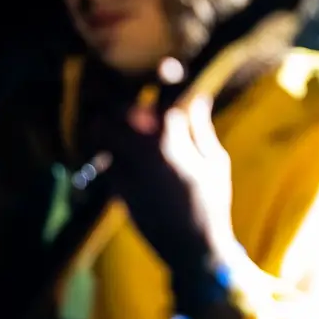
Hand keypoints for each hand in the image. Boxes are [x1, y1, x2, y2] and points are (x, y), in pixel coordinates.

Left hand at [95, 81, 238, 310]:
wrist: (193, 251)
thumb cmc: (212, 205)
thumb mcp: (216, 163)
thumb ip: (201, 128)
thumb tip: (196, 99)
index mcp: (174, 143)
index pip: (165, 96)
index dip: (165, 75)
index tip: (170, 67)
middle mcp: (145, 152)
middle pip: (119, 109)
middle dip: (123, 98)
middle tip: (131, 97)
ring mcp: (127, 171)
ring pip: (102, 133)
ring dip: (109, 123)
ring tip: (120, 123)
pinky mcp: (116, 190)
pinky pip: (102, 161)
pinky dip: (107, 152)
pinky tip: (118, 153)